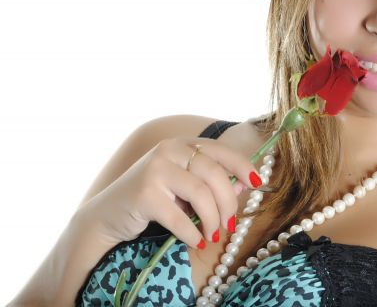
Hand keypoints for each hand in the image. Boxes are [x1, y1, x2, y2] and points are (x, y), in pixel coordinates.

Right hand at [79, 136, 261, 248]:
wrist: (109, 215)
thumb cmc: (153, 198)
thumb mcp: (183, 185)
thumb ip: (210, 182)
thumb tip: (243, 187)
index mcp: (183, 144)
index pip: (221, 150)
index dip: (242, 166)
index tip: (257, 183)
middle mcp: (170, 150)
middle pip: (214, 174)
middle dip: (228, 202)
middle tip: (229, 224)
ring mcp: (155, 169)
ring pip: (201, 194)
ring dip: (212, 219)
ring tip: (212, 235)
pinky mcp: (144, 193)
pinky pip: (180, 217)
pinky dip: (192, 233)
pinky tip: (196, 241)